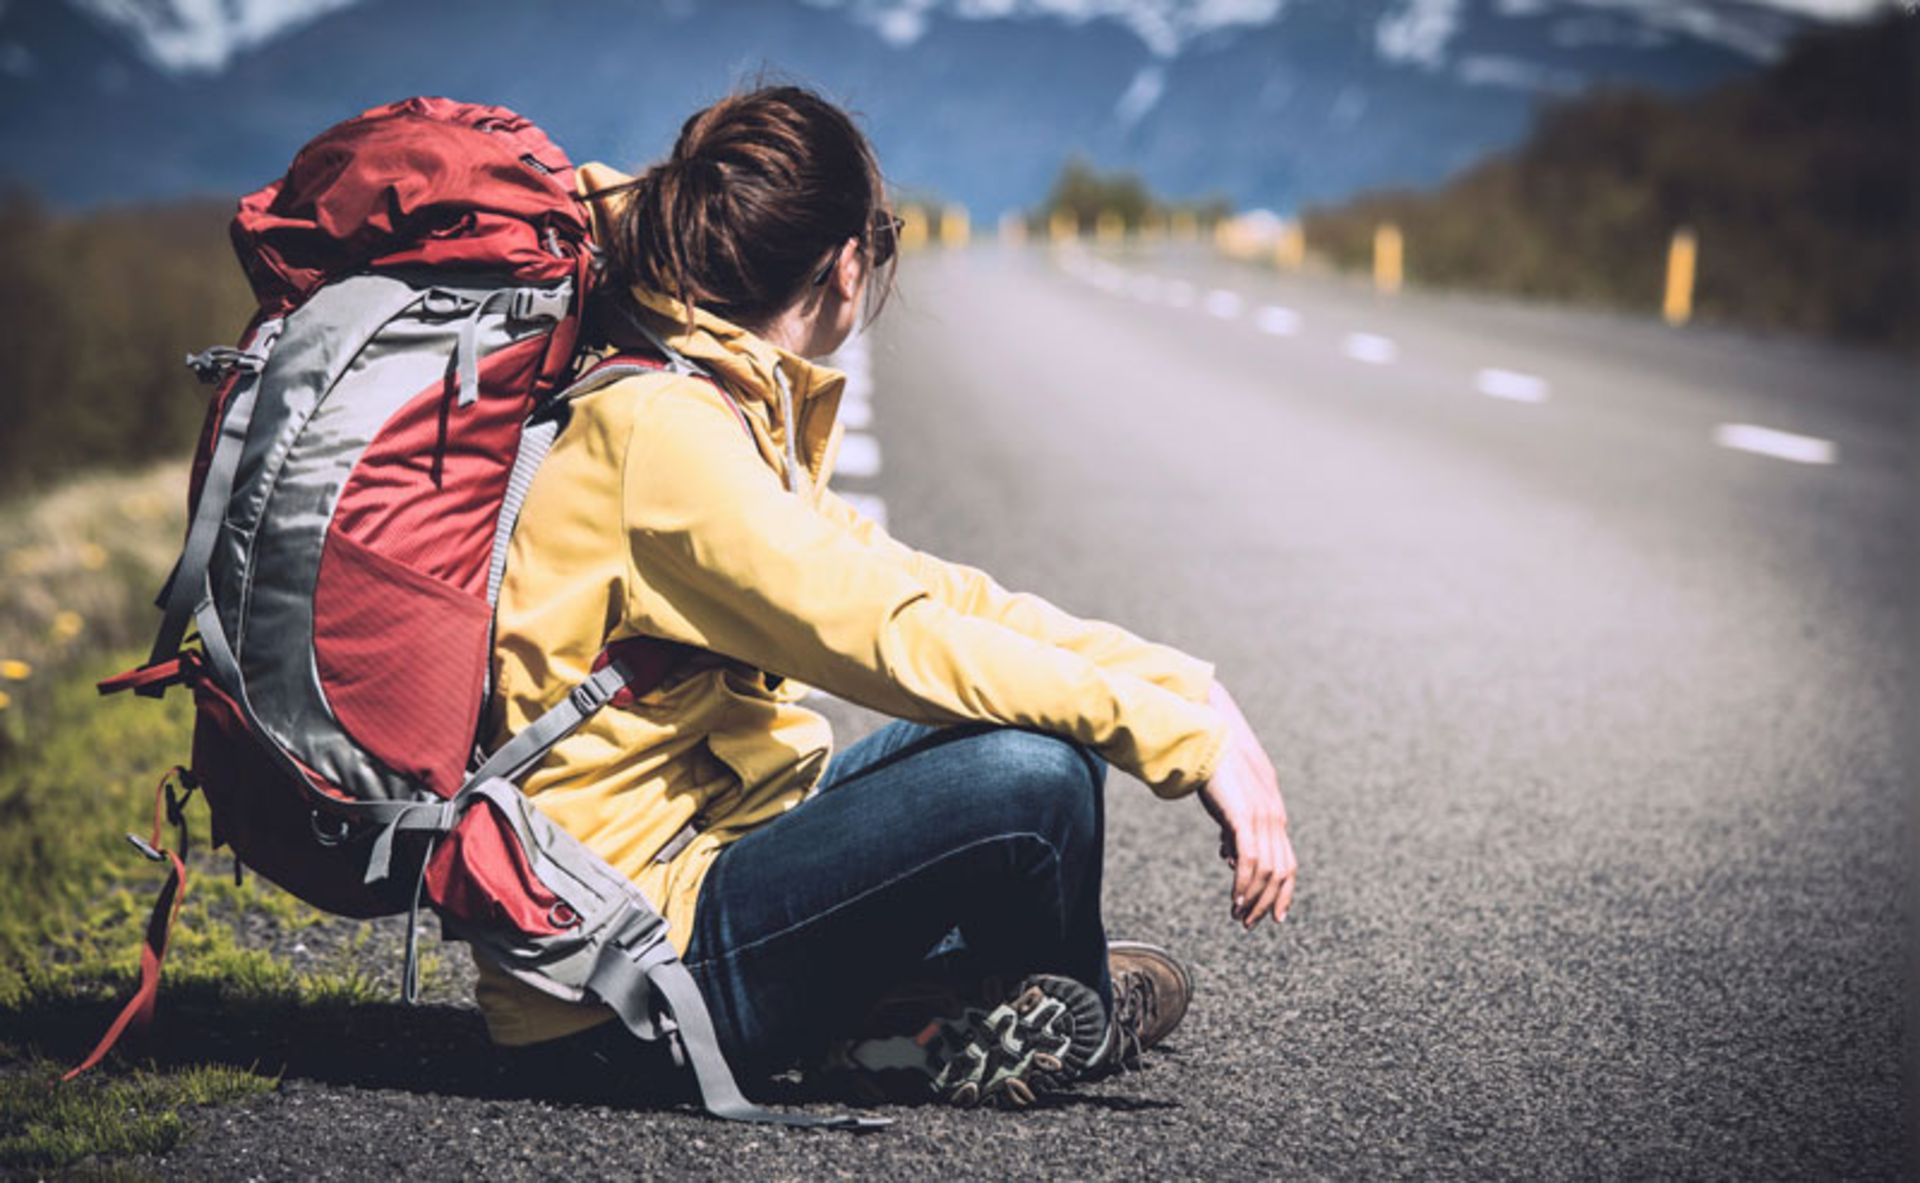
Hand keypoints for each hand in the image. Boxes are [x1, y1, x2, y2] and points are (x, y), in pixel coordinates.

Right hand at [1196, 682, 1296, 929]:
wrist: (1208, 739)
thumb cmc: (1216, 769)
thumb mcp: (1231, 804)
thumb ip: (1235, 830)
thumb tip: (1230, 857)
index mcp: (1274, 815)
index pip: (1286, 862)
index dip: (1282, 892)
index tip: (1273, 915)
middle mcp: (1274, 817)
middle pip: (1281, 872)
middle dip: (1268, 902)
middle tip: (1250, 923)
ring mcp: (1262, 817)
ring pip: (1267, 871)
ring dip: (1253, 898)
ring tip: (1238, 915)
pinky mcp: (1245, 816)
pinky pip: (1250, 860)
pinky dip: (1244, 884)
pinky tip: (1235, 898)